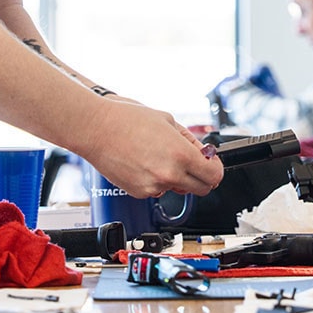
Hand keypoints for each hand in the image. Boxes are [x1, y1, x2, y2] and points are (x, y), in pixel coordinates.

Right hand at [80, 100, 223, 197]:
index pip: (214, 175)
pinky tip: (145, 162)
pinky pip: (158, 190)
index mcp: (181, 155)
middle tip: (194, 164)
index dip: (216, 169)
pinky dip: (157, 180)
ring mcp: (154, 187)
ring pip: (178, 189)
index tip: (212, 164)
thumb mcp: (168, 121)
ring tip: (159, 155)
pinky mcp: (139, 193)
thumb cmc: (128, 119)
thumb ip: (190, 141)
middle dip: (202, 177)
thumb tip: (204, 153)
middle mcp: (169, 175)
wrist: (97, 129)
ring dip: (177, 178)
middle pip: (202, 189)